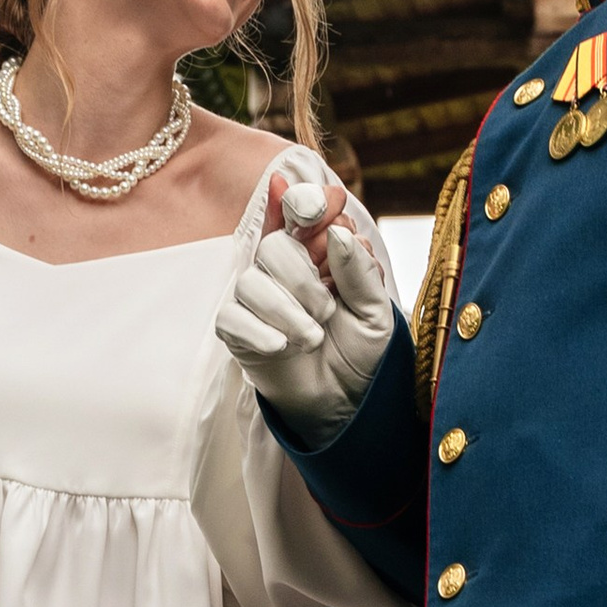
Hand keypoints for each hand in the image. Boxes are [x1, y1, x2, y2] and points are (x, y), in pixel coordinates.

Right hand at [216, 165, 393, 445]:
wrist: (343, 402)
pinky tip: (283, 346)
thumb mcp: (374, 312)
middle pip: (274, 247)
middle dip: (304, 279)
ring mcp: (254, 298)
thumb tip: (337, 232)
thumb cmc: (358, 353)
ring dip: (288, 311)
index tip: (332, 203)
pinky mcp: (235, 329)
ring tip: (314, 338)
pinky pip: (233, 317)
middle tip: (328, 309)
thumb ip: (359, 271)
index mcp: (314, 255)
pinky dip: (261, 332)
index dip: (310, 203)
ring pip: (252, 281)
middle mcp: (280, 269)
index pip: (301, 214)